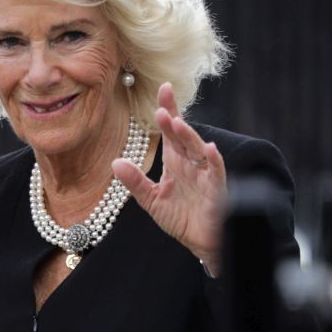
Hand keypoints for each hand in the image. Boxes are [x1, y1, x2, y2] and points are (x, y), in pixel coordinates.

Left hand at [111, 82, 226, 272]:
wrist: (201, 242)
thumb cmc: (181, 217)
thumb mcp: (151, 200)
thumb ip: (134, 182)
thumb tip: (115, 162)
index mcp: (175, 161)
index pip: (170, 131)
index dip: (168, 110)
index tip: (162, 88)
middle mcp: (191, 163)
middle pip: (182, 136)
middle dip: (173, 120)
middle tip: (160, 106)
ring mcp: (205, 174)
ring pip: (197, 149)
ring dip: (188, 136)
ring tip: (175, 123)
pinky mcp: (216, 189)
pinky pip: (215, 171)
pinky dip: (212, 160)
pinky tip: (208, 148)